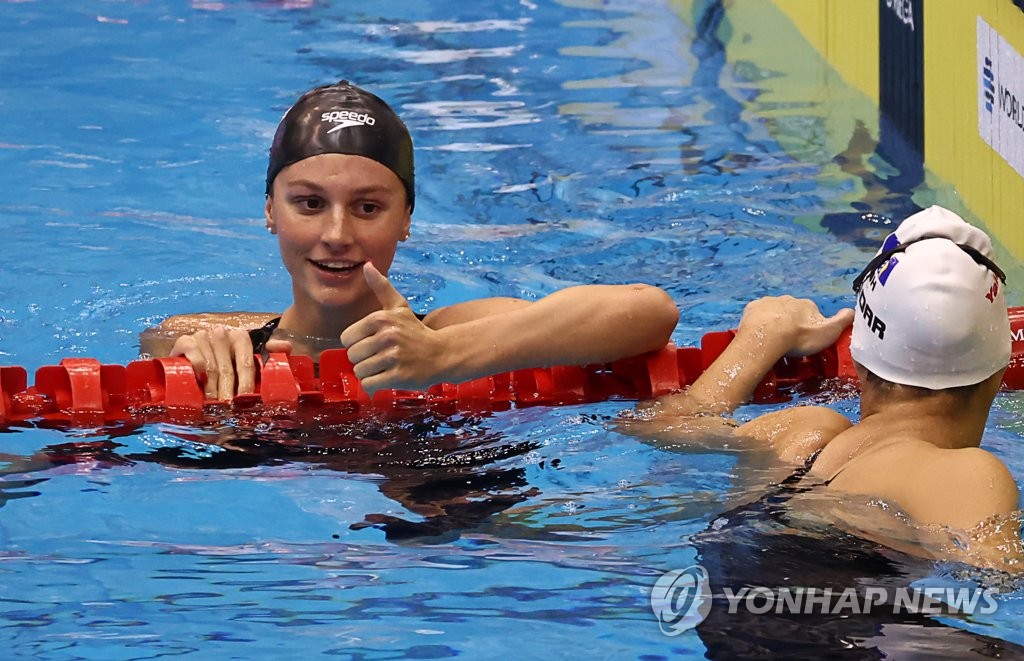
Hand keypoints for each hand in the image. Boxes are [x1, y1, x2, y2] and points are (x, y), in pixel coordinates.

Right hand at [170, 326, 291, 399]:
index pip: (246, 363)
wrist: (190, 357)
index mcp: (241, 337)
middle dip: (228, 392)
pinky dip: (197, 372)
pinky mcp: (185, 341)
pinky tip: (198, 384)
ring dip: (211, 389)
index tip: (245, 400)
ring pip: (210, 368)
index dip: (246, 384)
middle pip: (228, 369)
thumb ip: (272, 351)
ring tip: (213, 404)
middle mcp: (222, 334)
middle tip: (228, 409)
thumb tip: (285, 346)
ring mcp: (202, 336)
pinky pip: (194, 357)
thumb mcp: (248, 358)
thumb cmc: (224, 362)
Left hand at [340, 263, 443, 394]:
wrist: (442, 353)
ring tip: (384, 367)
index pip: (346, 339)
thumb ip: (381, 287)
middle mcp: (386, 336)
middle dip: (363, 360)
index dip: (357, 343)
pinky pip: (369, 385)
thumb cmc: (415, 331)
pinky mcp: (398, 376)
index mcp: (381, 318)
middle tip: (380, 357)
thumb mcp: (399, 307)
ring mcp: (393, 357)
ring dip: (369, 373)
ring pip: (360, 372)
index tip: (372, 344)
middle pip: (352, 356)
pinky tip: (387, 377)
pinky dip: (374, 385)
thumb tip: (367, 265)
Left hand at [736, 296, 853, 357]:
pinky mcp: (752, 308)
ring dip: (775, 322)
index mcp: (807, 305)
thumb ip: (843, 321)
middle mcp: (789, 299)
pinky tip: (760, 333)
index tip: (806, 339)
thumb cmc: (800, 337)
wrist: (767, 337)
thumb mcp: (829, 332)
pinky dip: (759, 321)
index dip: (810, 326)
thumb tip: (853, 310)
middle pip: (792, 311)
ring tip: (773, 340)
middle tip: (789, 341)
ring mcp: (769, 302)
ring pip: (774, 312)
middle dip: (792, 323)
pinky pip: (758, 313)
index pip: (812, 313)